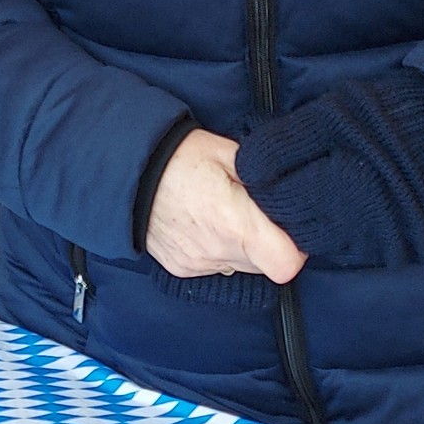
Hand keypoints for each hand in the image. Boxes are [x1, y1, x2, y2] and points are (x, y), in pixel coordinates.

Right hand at [144, 131, 305, 284]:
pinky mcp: (182, 269)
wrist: (128, 171)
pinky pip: (216, 266)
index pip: (286, 263)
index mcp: (235, 223)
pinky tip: (204, 224)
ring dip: (243, 247)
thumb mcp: (231, 154)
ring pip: (241, 267)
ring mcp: (198, 263)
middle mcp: (217, 251)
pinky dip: (218, 250)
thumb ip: (266, 180)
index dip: (296, 247)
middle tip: (254, 211)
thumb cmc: (181, 156)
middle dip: (269, 242)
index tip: (288, 227)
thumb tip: (293, 195)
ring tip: (225, 214)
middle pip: (266, 265)